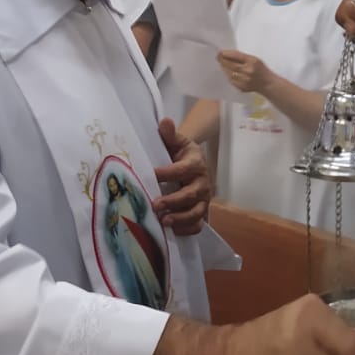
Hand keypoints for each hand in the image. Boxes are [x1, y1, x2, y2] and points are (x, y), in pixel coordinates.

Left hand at [153, 117, 211, 236]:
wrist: (193, 163)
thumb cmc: (181, 153)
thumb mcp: (177, 141)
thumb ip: (169, 134)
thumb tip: (164, 122)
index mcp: (195, 164)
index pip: (183, 169)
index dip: (167, 173)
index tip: (151, 175)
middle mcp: (202, 182)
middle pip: (191, 194)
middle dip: (173, 201)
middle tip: (155, 205)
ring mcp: (203, 199)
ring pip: (196, 212)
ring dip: (180, 218)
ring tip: (164, 222)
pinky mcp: (201, 211)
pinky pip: (198, 224)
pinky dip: (187, 229)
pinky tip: (172, 232)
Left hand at [217, 50, 272, 93]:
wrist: (267, 83)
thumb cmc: (260, 69)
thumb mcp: (254, 59)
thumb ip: (242, 57)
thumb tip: (227, 54)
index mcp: (252, 61)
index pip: (236, 56)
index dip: (226, 53)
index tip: (220, 52)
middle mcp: (248, 71)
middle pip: (231, 65)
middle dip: (223, 60)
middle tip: (218, 57)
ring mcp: (245, 80)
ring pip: (229, 73)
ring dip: (224, 68)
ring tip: (222, 64)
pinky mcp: (242, 87)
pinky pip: (231, 80)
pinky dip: (228, 75)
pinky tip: (227, 72)